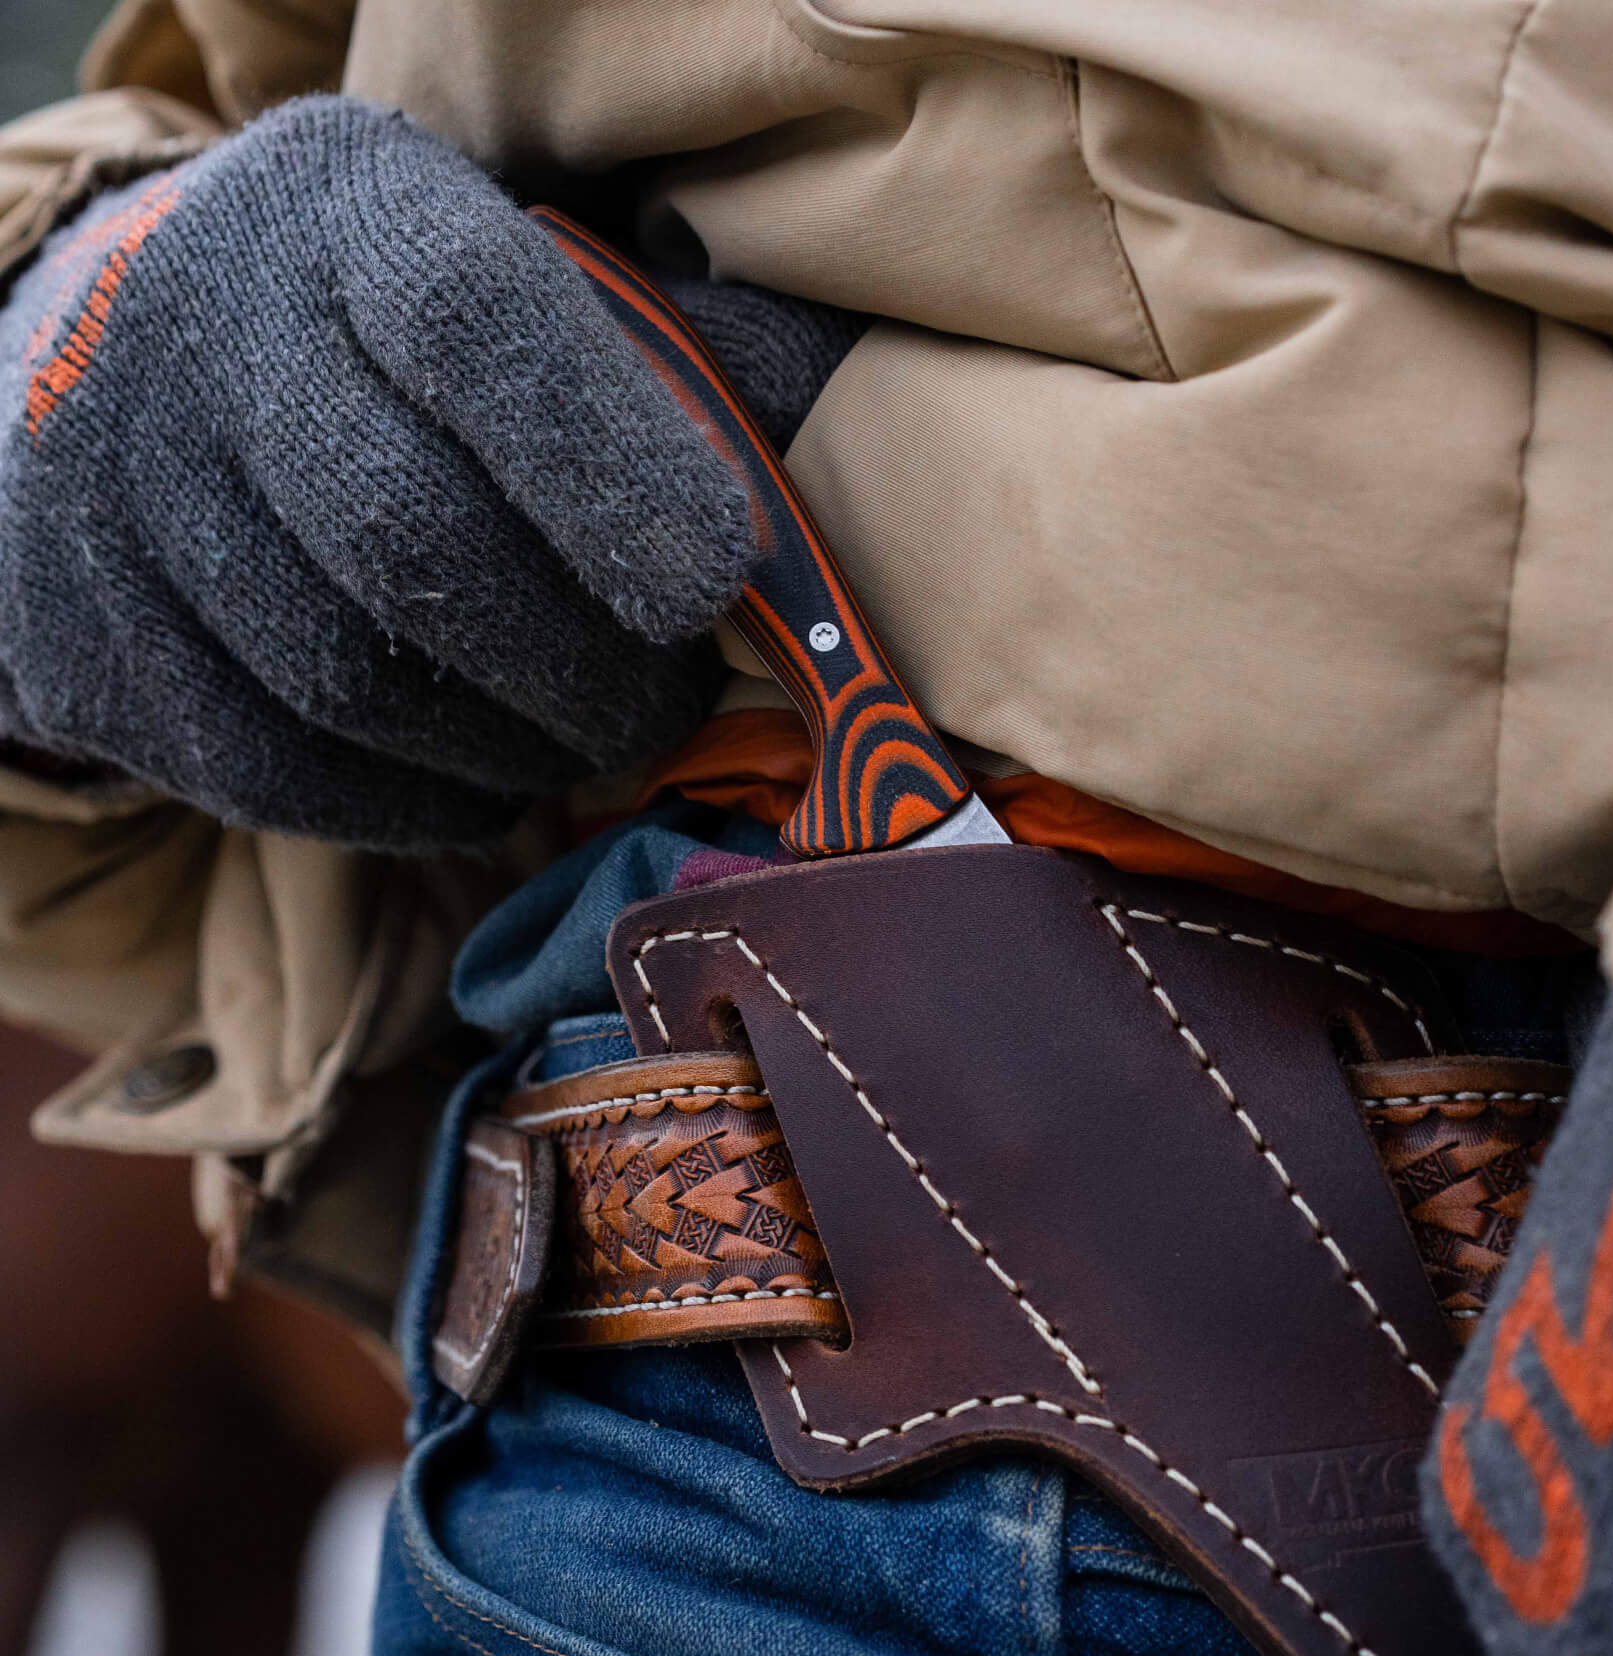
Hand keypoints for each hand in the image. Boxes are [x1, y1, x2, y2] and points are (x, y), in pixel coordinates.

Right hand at [0, 97, 855, 847]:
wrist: (138, 376)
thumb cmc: (410, 351)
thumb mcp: (538, 292)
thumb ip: (692, 375)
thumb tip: (836, 510)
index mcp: (354, 213)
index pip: (477, 323)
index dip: (611, 467)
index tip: (714, 581)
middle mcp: (207, 328)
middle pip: (411, 537)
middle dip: (580, 663)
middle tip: (664, 711)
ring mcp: (121, 488)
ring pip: (345, 678)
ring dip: (507, 745)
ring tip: (579, 736)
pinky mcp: (90, 635)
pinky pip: (281, 772)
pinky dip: (412, 801)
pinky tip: (476, 772)